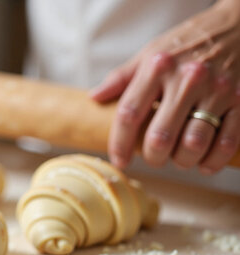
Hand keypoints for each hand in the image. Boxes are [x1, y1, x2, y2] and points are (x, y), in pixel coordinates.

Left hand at [91, 0, 239, 173]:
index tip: (119, 160)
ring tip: (177, 159)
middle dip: (153, 157)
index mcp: (157, 67)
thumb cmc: (186, 44)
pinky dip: (212, 161)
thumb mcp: (149, 53)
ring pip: (193, 144)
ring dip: (182, 161)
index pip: (129, 114)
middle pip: (160, 136)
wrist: (237, 26)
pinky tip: (203, 163)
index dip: (120, 144)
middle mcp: (187, 79)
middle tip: (153, 158)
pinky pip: (226, 141)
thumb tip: (94, 97)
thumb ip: (121, 77)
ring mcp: (217, 90)